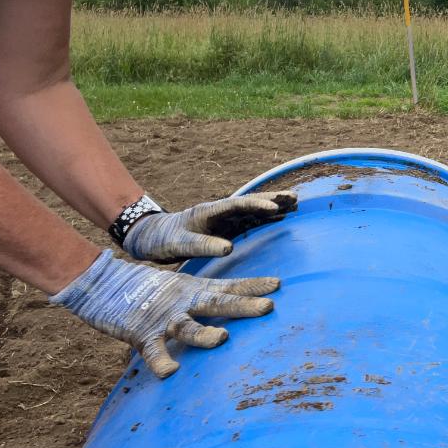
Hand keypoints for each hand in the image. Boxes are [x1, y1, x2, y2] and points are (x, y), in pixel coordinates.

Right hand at [51, 250, 278, 377]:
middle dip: (244, 305)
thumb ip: (204, 298)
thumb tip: (231, 310)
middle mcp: (184, 301)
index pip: (229, 286)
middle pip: (218, 302)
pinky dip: (160, 362)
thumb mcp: (181, 290)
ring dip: (205, 333)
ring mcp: (164, 318)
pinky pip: (152, 352)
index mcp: (195, 291)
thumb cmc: (147, 292)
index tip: (278, 284)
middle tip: (268, 306)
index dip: (253, 285)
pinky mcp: (141, 333)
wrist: (102, 284)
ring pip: (188, 326)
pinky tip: (171, 372)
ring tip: (222, 338)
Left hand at [122, 191, 296, 262]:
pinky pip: (250, 220)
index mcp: (209, 211)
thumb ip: (203, 245)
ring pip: (253, 210)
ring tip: (295, 204)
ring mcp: (224, 219)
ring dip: (273, 206)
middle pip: (250, 202)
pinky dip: (266, 217)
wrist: (151, 238)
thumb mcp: (180, 244)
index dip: (256, 204)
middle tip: (295, 198)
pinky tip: (280, 218)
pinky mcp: (225, 227)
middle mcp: (219, 211)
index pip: (237, 204)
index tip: (274, 206)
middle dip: (272, 199)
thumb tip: (228, 249)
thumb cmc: (163, 241)